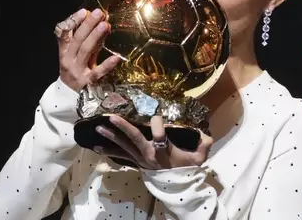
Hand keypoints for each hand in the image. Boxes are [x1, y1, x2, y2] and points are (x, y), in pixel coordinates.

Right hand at [57, 8, 119, 90]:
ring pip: (85, 51)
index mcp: (64, 51)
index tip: (84, 11)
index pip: (64, 33)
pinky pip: (97, 72)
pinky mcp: (87, 82)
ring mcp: (77, 71)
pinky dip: (106, 65)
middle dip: (88, 25)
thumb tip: (100, 22)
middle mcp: (68, 60)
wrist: (68, 97)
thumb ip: (86, 40)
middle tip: (99, 13)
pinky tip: (116, 58)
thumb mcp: (76, 55)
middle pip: (77, 39)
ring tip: (105, 25)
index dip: (73, 21)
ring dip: (95, 37)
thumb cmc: (75, 71)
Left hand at [94, 115, 211, 169]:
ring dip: (110, 137)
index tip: (157, 114)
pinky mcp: (136, 162)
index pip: (158, 133)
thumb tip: (206, 134)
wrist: (178, 188)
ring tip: (98, 127)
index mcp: (164, 150)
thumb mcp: (199, 157)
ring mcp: (140, 159)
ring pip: (123, 146)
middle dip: (123, 127)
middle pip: (134, 139)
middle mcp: (149, 154)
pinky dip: (108, 150)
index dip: (157, 122)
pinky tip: (96, 146)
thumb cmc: (187, 169)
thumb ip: (204, 143)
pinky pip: (120, 155)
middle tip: (111, 117)